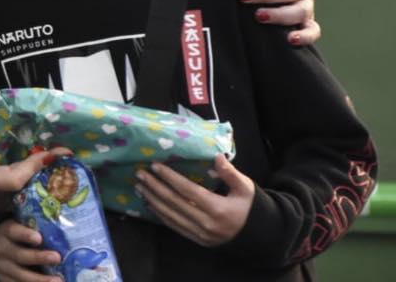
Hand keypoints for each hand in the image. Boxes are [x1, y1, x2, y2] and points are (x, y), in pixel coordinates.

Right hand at [0, 114, 63, 214]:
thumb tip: (21, 119)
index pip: (16, 177)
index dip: (37, 165)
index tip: (56, 152)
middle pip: (24, 189)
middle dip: (43, 173)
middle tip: (63, 158)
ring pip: (20, 196)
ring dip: (35, 180)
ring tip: (52, 163)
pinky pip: (12, 198)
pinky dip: (23, 185)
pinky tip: (33, 172)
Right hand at [0, 219, 62, 281]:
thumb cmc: (15, 236)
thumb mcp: (18, 227)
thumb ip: (32, 227)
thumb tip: (58, 227)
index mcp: (4, 233)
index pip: (13, 232)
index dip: (25, 235)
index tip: (39, 238)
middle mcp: (1, 251)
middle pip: (19, 255)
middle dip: (39, 257)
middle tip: (57, 257)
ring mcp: (2, 269)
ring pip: (20, 276)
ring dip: (40, 280)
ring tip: (58, 280)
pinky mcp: (5, 281)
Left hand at [135, 154, 254, 246]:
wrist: (256, 236)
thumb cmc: (248, 207)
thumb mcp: (245, 188)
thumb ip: (230, 173)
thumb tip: (216, 156)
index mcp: (217, 208)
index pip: (187, 190)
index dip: (170, 178)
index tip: (155, 166)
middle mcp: (205, 223)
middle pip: (174, 202)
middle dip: (154, 187)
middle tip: (140, 174)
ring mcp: (199, 234)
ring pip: (170, 215)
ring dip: (152, 200)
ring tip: (140, 187)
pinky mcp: (196, 239)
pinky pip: (174, 226)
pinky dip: (160, 214)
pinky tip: (150, 204)